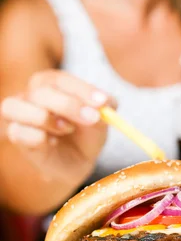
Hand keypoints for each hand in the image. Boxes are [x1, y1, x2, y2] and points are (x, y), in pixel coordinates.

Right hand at [0, 70, 114, 183]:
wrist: (78, 161)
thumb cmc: (86, 133)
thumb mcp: (101, 119)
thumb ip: (104, 107)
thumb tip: (105, 102)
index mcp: (51, 83)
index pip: (59, 79)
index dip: (81, 90)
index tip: (102, 102)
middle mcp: (30, 94)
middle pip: (40, 92)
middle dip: (69, 106)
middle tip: (92, 119)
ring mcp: (18, 115)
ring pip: (16, 107)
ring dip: (46, 120)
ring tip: (68, 129)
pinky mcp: (15, 135)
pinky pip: (19, 132)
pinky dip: (39, 138)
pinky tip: (52, 143)